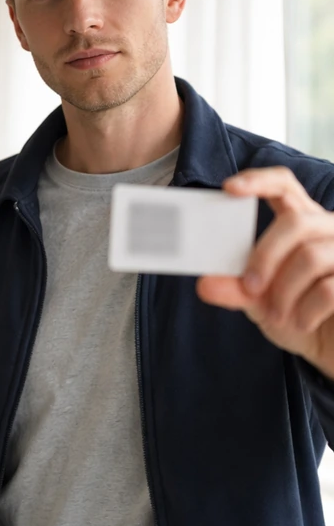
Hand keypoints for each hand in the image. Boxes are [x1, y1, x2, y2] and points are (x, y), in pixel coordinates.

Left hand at [197, 166, 333, 376]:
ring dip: (285, 292)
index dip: (259, 180)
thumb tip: (205, 283)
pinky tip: (302, 323)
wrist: (329, 344)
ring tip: (278, 315)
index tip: (229, 188)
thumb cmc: (297, 315)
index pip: (284, 185)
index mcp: (301, 223)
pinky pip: (329, 289)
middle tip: (250, 288)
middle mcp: (328, 229)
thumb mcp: (258, 301)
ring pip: (311, 256)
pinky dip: (306, 311)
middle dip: (265, 256)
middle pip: (295, 222)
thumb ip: (234, 288)